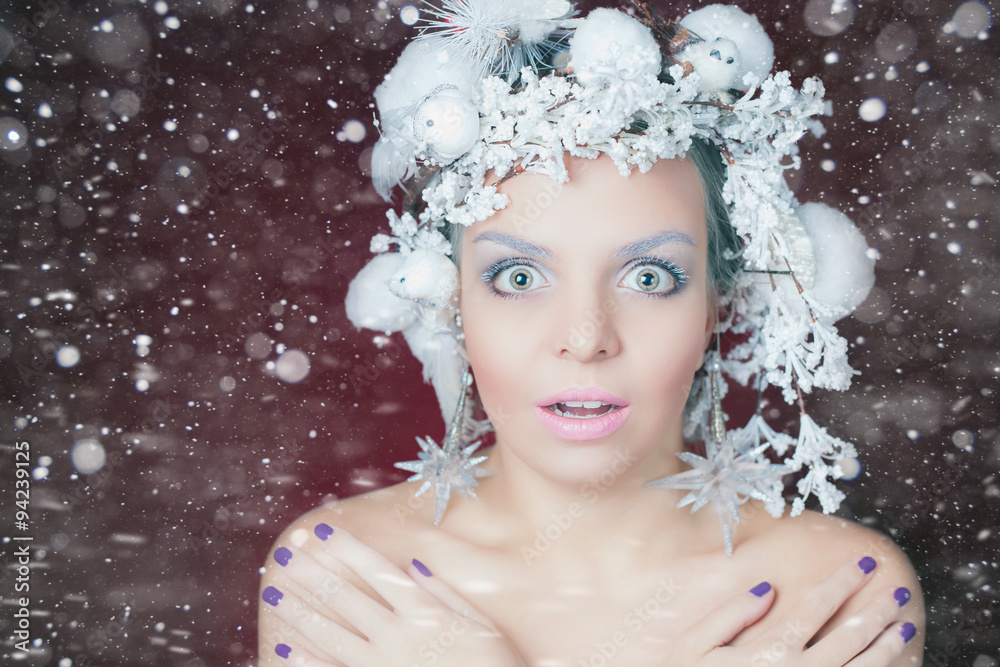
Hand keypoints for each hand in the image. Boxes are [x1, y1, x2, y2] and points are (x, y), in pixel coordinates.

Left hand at [259, 523, 526, 666]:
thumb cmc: (494, 664)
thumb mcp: (481, 623)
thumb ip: (444, 594)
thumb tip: (413, 566)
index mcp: (425, 611)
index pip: (378, 571)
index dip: (348, 548)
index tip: (323, 531)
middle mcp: (398, 635)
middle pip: (345, 597)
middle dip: (312, 572)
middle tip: (285, 554)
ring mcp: (384, 664)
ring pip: (331, 633)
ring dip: (299, 611)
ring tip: (274, 593)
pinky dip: (309, 661)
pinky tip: (287, 648)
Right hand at [664, 556, 916, 665]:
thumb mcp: (694, 647)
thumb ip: (730, 615)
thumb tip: (766, 588)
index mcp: (772, 652)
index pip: (816, 607)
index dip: (843, 582)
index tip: (862, 564)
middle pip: (850, 637)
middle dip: (877, 610)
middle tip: (898, 590)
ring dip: (887, 646)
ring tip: (904, 625)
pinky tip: (891, 665)